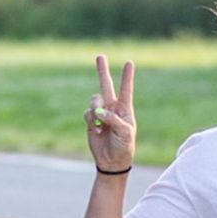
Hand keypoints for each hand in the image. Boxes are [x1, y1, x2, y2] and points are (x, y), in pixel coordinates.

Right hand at [86, 54, 135, 172]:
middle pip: (106, 85)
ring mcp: (100, 114)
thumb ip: (113, 119)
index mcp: (125, 109)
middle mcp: (112, 108)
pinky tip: (95, 131)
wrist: (111, 161)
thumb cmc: (124, 146)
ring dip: (95, 109)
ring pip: (94, 101)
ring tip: (99, 123)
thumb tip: (99, 111)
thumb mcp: (124, 133)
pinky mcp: (90, 121)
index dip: (127, 76)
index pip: (126, 90)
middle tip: (100, 56)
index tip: (129, 63)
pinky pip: (87, 113)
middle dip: (102, 71)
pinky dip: (90, 121)